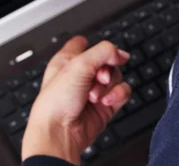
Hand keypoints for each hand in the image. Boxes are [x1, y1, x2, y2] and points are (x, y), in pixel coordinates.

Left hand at [21, 36, 131, 164]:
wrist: (59, 134)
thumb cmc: (56, 102)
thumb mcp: (79, 64)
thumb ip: (104, 51)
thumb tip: (121, 54)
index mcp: (68, 61)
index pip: (83, 44)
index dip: (94, 45)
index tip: (102, 51)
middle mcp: (81, 75)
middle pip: (106, 60)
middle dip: (106, 69)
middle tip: (98, 77)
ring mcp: (95, 90)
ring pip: (116, 76)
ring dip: (109, 85)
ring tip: (95, 96)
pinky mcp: (105, 105)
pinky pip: (122, 92)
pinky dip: (118, 95)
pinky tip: (106, 101)